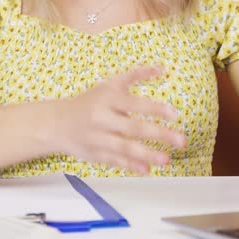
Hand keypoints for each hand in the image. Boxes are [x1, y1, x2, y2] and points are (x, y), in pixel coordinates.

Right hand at [52, 66, 187, 174]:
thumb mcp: (109, 85)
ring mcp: (98, 138)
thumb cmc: (89, 102)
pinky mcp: (95, 154)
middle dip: (159, 135)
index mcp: (107, 98)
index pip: (135, 103)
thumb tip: (162, 69)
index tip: (174, 115)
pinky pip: (115, 161)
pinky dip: (131, 165)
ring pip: (125, 147)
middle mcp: (102, 118)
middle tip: (181, 141)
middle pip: (133, 128)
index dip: (155, 109)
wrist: (57, 123)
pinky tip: (147, 169)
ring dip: (148, 154)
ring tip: (167, 159)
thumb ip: (135, 76)